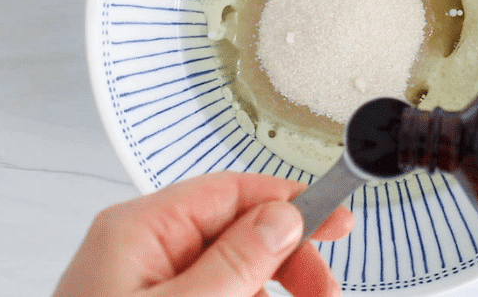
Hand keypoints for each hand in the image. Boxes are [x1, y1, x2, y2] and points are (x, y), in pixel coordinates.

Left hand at [53, 171, 354, 296]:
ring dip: (268, 290)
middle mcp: (145, 250)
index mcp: (141, 230)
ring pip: (233, 270)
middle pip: (237, 232)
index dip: (289, 202)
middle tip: (325, 291)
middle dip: (287, 260)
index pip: (230, 192)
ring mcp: (152, 284)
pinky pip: (217, 293)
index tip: (337, 222)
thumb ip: (234, 262)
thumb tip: (282, 216)